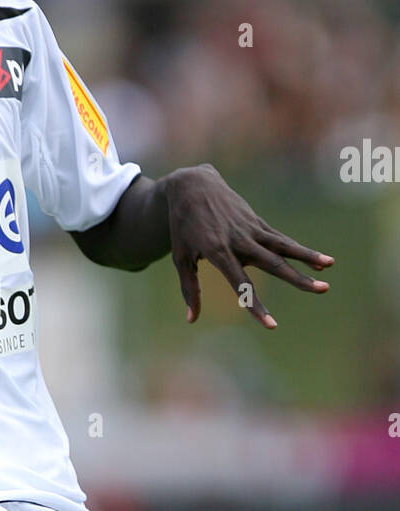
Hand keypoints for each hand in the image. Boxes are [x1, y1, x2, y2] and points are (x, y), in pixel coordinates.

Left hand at [163, 164, 332, 327]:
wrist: (191, 186)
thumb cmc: (182, 226)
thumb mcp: (180, 257)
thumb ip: (190, 288)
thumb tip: (192, 319)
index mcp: (218, 252)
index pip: (240, 284)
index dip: (255, 305)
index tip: (272, 324)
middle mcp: (238, 240)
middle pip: (273, 264)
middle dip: (298, 279)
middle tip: (322, 289)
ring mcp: (250, 229)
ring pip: (284, 246)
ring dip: (308, 257)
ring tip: (330, 266)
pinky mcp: (257, 222)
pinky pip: (281, 239)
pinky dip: (299, 249)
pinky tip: (320, 260)